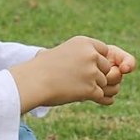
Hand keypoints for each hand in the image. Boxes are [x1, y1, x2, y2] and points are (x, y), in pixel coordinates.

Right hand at [9, 36, 135, 112]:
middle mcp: (91, 55)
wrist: (33, 82)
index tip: (86, 66)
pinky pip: (101, 95)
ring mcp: (92, 72)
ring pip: (103, 83)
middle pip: (106, 68)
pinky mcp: (91, 89)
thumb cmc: (40, 68)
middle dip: (96, 75)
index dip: (97, 61)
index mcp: (84, 42)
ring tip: (72, 87)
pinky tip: (83, 96)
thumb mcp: (60, 52)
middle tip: (77, 79)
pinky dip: (95, 98)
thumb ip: (76, 54)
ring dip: (92, 87)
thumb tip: (79, 61)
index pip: (104, 51)